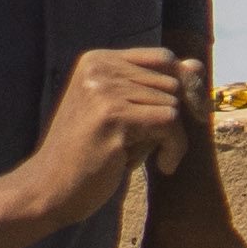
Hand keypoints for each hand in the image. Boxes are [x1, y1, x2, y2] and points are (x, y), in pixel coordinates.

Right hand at [21, 46, 193, 227]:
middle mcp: (98, 68)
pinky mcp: (112, 116)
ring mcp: (103, 90)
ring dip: (171, 138)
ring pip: (173, 103)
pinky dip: (175, 147)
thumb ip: (155, 88)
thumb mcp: (122, 113)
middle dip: (175, 117)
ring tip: (145, 156)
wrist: (48, 189)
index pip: (163, 58)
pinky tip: (163, 166)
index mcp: (97, 60)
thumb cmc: (89, 155)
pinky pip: (170, 122)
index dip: (184, 87)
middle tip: (157, 147)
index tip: (190, 118)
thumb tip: (198, 64)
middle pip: (171, 81)